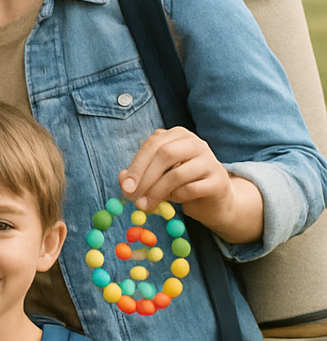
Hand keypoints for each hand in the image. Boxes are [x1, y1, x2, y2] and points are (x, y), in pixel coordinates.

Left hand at [119, 127, 262, 240]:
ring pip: (177, 174)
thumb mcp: (156, 178)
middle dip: (145, 178)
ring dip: (157, 192)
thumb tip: (122, 180)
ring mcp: (209, 160)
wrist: (214, 201)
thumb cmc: (180, 185)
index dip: (136, 166)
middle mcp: (195, 142)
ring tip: (148, 205)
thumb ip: (138, 176)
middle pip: (165, 154)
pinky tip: (175, 201)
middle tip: (134, 198)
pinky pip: (191, 189)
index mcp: (177, 135)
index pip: (152, 144)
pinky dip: (177, 198)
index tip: (126, 187)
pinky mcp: (218, 180)